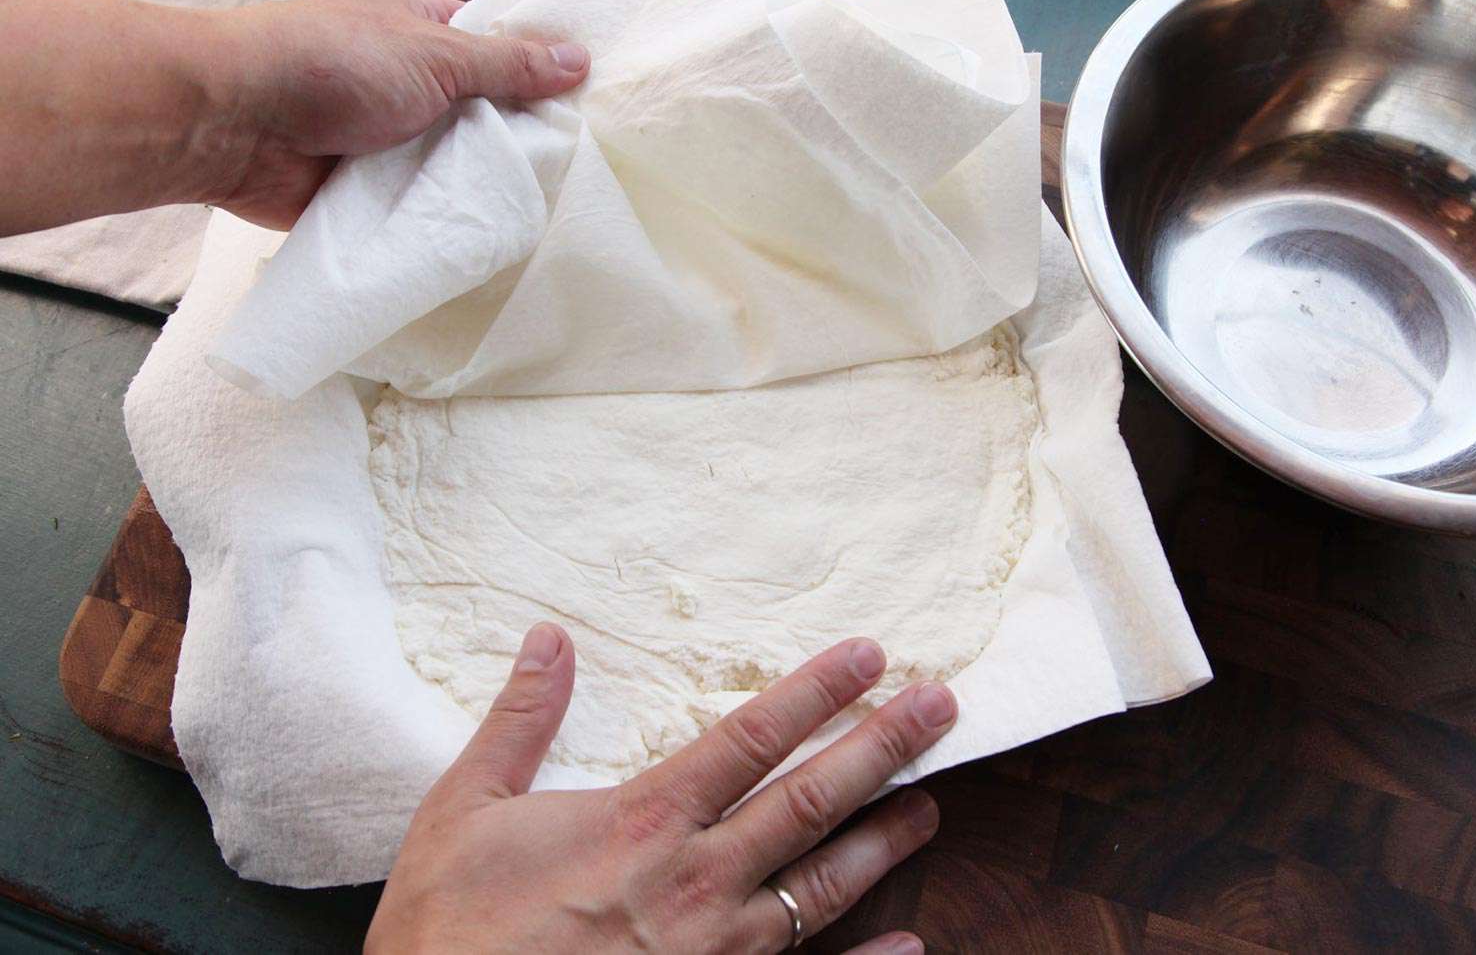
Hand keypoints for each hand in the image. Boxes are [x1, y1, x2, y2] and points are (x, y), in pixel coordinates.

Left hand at [211, 0, 589, 228]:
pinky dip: (440, 222)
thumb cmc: (328, 65)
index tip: (587, 103)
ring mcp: (380, 139)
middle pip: (475, 113)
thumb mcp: (434, 55)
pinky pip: (415, 209)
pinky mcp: (362, 192)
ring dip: (476, 185)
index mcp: (412, 29)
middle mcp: (399, 83)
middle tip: (577, 167)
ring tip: (546, 209)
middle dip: (512, 139)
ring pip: (448, 165)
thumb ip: (506, 65)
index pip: (489, 46)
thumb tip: (578, 59)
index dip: (535, 71)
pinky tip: (490, 240)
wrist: (230, 125)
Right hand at [366, 625, 957, 953]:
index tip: (870, 654)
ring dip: (885, 839)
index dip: (817, 690)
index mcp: (642, 821)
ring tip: (933, 803)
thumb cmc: (449, 932)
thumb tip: (549, 637)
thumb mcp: (461, 812)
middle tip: (941, 706)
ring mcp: (716, 954)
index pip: (751, 737)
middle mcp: (696, 882)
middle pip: (810, 800)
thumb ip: (519, 722)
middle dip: (882, 747)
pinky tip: (911, 943)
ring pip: (823, 884)